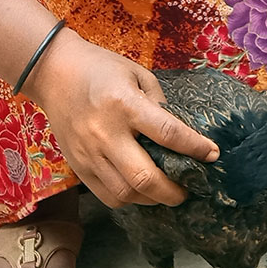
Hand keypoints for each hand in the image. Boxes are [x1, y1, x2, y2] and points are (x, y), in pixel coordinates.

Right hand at [23, 31, 218, 208]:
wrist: (54, 72)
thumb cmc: (101, 68)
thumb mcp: (137, 74)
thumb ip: (158, 105)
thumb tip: (177, 136)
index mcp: (125, 104)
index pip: (168, 133)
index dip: (195, 148)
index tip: (212, 155)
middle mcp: (106, 133)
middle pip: (144, 177)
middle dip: (173, 191)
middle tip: (188, 190)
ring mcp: (89, 153)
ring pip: (125, 194)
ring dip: (152, 199)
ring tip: (164, 192)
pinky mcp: (78, 166)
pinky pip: (107, 196)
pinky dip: (129, 198)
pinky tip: (140, 190)